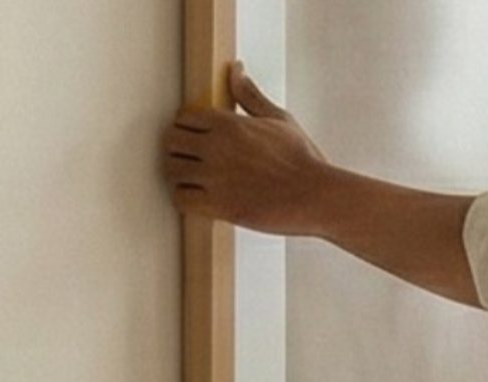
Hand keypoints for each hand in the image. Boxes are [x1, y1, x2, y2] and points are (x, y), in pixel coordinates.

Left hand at [164, 65, 333, 234]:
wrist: (316, 196)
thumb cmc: (302, 161)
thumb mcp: (278, 118)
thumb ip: (250, 95)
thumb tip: (236, 70)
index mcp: (226, 122)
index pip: (183, 119)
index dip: (187, 131)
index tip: (196, 142)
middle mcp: (215, 147)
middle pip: (170, 142)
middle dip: (177, 151)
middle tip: (189, 162)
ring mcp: (215, 177)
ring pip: (171, 171)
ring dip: (179, 177)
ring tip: (193, 183)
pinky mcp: (219, 206)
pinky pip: (182, 200)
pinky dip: (186, 201)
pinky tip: (200, 201)